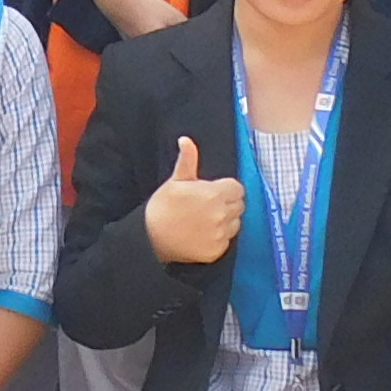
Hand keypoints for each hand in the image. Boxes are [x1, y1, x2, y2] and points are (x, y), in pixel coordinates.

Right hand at [146, 133, 243, 266]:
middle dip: (228, 203)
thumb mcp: (175, 181)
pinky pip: (227, 240)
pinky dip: (219, 237)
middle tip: (209, 205)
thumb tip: (186, 140)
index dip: (227, 188)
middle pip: (239, 205)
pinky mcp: (217, 250)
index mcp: (213, 194)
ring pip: (235, 223)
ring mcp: (220, 234)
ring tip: (206, 220)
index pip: (237, 189)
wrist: (151, 237)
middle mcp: (220, 214)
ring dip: (226, 220)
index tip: (215, 191)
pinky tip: (203, 233)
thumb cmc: (162, 206)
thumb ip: (188, 160)